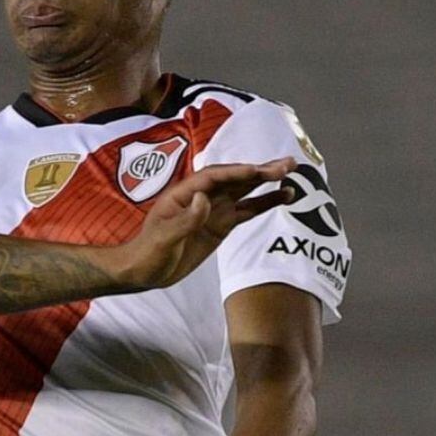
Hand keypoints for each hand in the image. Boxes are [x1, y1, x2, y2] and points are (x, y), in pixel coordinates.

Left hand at [119, 159, 295, 288]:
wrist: (144, 271)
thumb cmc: (147, 253)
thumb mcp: (163, 239)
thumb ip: (184, 220)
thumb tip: (204, 199)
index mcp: (183, 194)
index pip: (214, 177)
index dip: (236, 172)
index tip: (258, 171)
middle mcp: (201, 197)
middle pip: (233, 179)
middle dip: (259, 171)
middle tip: (287, 164)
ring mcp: (213, 210)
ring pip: (244, 191)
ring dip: (266, 182)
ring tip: (291, 173)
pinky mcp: (221, 225)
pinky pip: (247, 210)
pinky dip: (265, 203)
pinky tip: (284, 197)